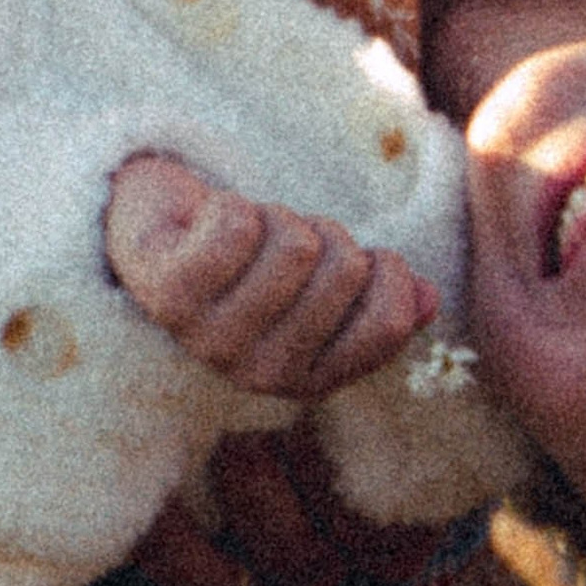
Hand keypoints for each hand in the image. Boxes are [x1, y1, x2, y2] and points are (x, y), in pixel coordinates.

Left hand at [105, 153, 435, 400]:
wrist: (158, 234)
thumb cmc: (253, 260)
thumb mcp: (327, 283)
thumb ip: (384, 298)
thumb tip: (427, 302)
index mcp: (309, 380)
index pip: (389, 322)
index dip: (383, 267)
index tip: (348, 258)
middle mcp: (261, 374)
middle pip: (345, 270)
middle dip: (324, 234)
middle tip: (281, 243)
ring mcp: (212, 339)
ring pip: (295, 245)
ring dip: (278, 217)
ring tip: (247, 234)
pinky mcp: (170, 294)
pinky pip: (237, 228)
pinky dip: (232, 204)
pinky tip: (208, 223)